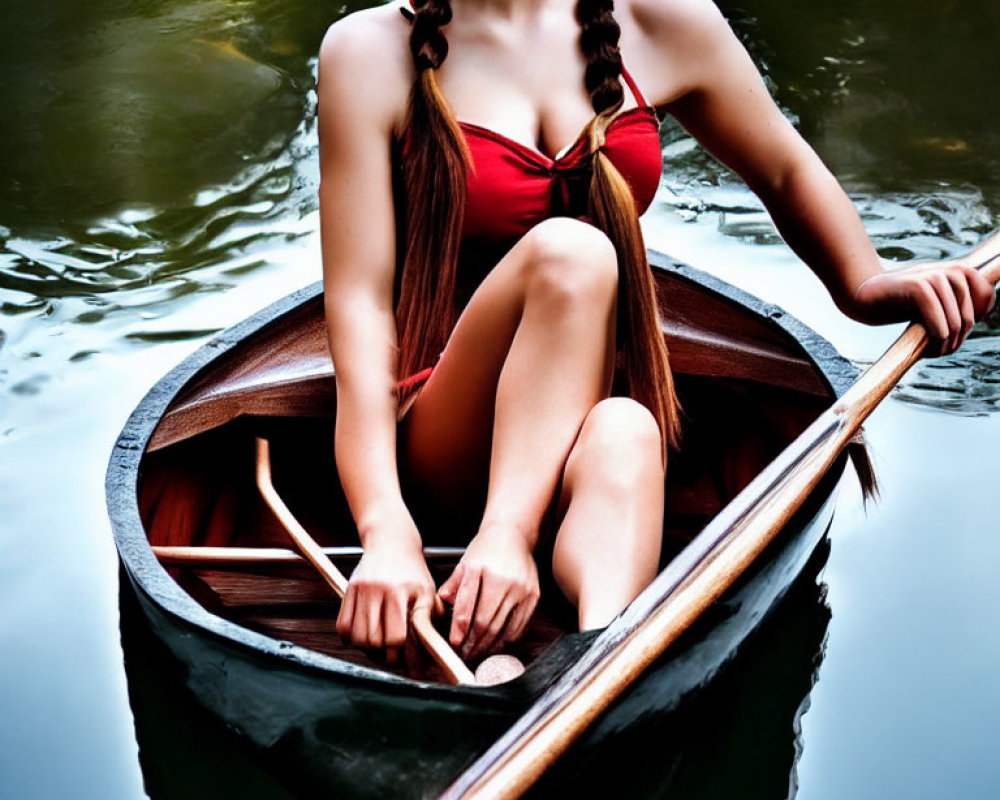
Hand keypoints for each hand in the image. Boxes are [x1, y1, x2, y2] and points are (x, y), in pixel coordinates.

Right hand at [335, 513, 439, 660]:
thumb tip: (430, 646)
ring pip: (356, 637)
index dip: (399, 649)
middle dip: (383, 653)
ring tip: (378, 644)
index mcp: (399, 592)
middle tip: (390, 652)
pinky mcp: (348, 590)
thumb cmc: (412, 568)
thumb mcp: (426, 590)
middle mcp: (376, 591)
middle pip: (373, 640)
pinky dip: (350, 637)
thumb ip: (426, 617)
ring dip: (366, 647)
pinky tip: (362, 635)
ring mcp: (359, 591)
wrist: (391, 541)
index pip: (394, 636)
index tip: (404, 650)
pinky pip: (341, 626)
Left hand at [437, 525, 539, 659]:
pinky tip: (497, 642)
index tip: (454, 642)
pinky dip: (507, 638)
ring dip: (488, 644)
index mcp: (478, 569)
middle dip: (473, 642)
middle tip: (465, 653)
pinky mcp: (533, 595)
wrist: (513, 535)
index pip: (466, 606)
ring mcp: (520, 588)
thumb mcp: (464, 562)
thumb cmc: (486, 549)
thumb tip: (443, 604)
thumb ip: (453, 584)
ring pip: (502, 627)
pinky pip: (519, 625)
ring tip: (478, 651)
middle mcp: (501, 579)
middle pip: (485, 621)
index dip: (459, 629)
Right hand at [851, 260, 995, 355]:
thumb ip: (954, 302)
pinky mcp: (919, 287)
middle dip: (957, 339)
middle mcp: (949, 270)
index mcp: (956, 270)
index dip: (977, 319)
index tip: (956, 334)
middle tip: (941, 350)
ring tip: (932, 352)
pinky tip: (925, 349)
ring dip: (946, 344)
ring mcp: (933, 276)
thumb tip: (973, 320)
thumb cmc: (897, 301)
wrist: (861, 294)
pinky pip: (939, 324)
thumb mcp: (931, 299)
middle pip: (969, 316)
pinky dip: (936, 341)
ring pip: (956, 322)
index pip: (987, 295)